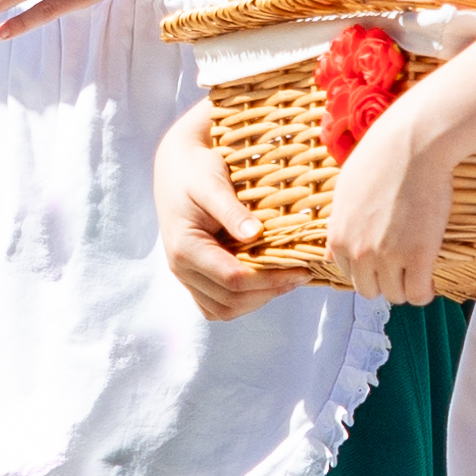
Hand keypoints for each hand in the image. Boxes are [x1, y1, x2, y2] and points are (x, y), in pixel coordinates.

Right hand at [154, 106, 299, 321]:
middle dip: (268, 292)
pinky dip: (242, 300)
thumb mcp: (213, 184)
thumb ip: (231, 212)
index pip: (233, 279)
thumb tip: (255, 234)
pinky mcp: (193, 274)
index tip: (301, 269)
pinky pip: (216, 303)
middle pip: (229, 301)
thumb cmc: (194, 170)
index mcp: (185, 248)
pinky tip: (264, 283)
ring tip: (286, 281)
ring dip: (256, 301)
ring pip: (223, 309)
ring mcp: (186, 274)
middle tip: (300, 276)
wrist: (174, 166)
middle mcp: (181, 268)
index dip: (270, 279)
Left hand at [319, 96, 455, 304]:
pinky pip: (418, 294)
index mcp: (338, 237)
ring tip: (418, 271)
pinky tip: (430, 279)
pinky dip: (425, 292)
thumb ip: (338, 227)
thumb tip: (330, 256)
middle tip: (403, 267)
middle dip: (386, 282)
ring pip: (395, 295)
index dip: (369, 270)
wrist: (412, 144)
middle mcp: (358, 251)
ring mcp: (387, 256)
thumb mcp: (345, 192)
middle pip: (370, 291)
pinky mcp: (417, 256)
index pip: (348, 274)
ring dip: (406, 286)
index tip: (384, 262)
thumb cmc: (381, 159)